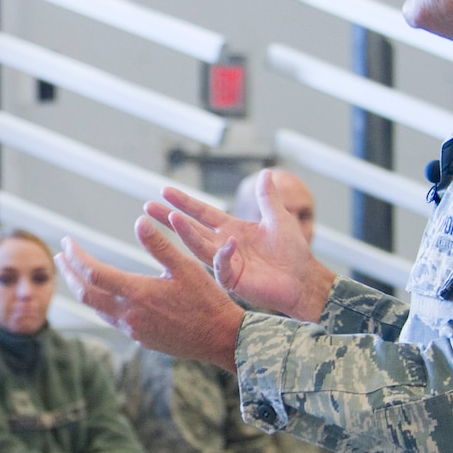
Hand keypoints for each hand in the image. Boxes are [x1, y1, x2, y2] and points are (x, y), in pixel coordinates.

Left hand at [56, 223, 245, 367]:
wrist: (221, 339)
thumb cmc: (207, 300)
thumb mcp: (186, 267)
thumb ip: (160, 245)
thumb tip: (138, 221)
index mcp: (137, 293)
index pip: (93, 272)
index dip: (76, 256)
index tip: (67, 242)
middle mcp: (129, 315)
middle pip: (85, 294)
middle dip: (69, 273)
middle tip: (60, 257)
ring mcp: (133, 330)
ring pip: (96, 309)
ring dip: (82, 290)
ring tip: (75, 274)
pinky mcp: (140, 339)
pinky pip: (111, 320)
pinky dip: (100, 303)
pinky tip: (104, 295)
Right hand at [151, 179, 336, 322]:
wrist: (303, 279)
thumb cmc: (293, 252)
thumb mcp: (279, 218)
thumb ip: (268, 198)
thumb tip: (267, 172)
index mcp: (232, 229)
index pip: (202, 213)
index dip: (184, 202)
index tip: (164, 191)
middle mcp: (223, 245)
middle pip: (191, 229)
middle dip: (170, 217)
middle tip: (148, 207)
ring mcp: (226, 263)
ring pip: (199, 246)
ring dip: (186, 233)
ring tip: (172, 218)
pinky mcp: (234, 279)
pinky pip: (223, 266)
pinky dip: (224, 255)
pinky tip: (229, 242)